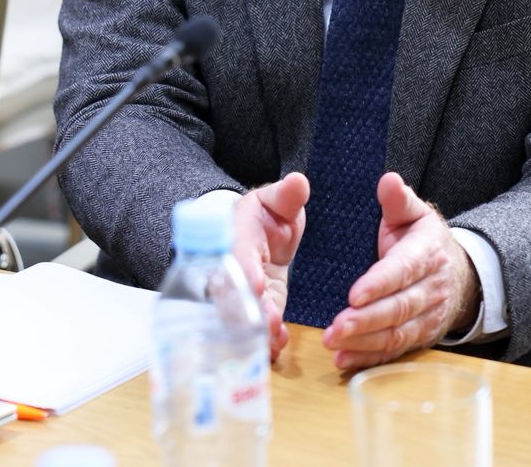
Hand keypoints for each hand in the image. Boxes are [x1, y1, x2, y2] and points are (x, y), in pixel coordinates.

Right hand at [233, 172, 310, 360]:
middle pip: (232, 290)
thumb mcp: (277, 200)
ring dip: (255, 329)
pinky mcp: (256, 306)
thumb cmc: (267, 214)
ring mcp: (241, 290)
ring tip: (274, 341)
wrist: (257, 234)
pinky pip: (253, 325)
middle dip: (249, 308)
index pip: (237, 252)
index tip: (257, 283)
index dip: (245, 269)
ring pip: (239, 313)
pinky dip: (263, 339)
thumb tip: (298, 182)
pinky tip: (277, 348)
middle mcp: (232, 266)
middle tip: (270, 322)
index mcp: (236, 234)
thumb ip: (287, 195)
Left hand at [322, 172, 479, 371]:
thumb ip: (398, 199)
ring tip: (333, 343)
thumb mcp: (413, 213)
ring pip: (397, 333)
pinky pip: (396, 350)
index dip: (379, 283)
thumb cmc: (422, 238)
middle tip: (334, 327)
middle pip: (399, 308)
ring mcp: (429, 316)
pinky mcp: (421, 336)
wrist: (457, 272)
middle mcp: (431, 287)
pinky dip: (370, 358)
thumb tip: (388, 180)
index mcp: (426, 253)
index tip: (354, 294)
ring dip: (365, 342)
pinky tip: (344, 360)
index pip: (403, 270)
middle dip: (366, 320)